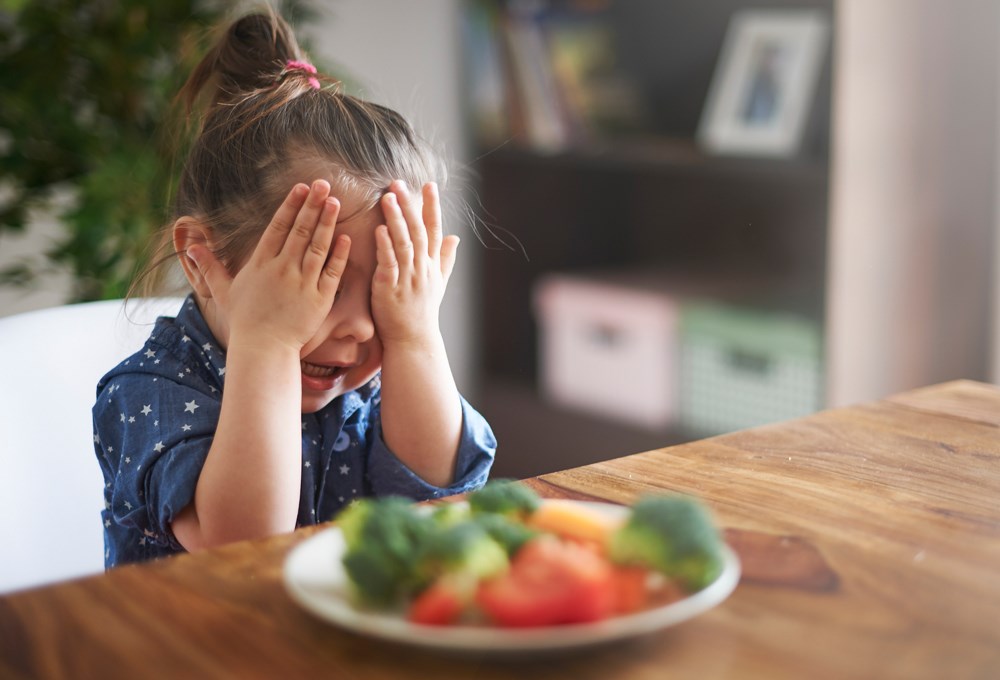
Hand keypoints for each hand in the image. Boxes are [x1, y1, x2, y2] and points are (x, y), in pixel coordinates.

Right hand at [187, 180, 350, 352]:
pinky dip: (339, 254)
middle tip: (324, 184)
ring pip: (317, 246)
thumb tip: (190, 247)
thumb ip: (210, 267)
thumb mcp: (224, 291)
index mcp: (261, 263)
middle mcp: (282, 269)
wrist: (263, 349)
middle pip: (300, 230)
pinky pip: (332, 271)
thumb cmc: (245, 321)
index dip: (291, 205)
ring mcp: (302, 283)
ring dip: (327, 222)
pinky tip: (346, 237)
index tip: (301, 187)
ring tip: (336, 202)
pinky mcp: (320, 298)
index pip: (278, 227)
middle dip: (312, 205)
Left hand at [371, 180, 458, 347]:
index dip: (432, 207)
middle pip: (418, 231)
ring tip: (387, 198)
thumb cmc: (422, 312)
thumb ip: (445, 259)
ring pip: (404, 243)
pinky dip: (385, 246)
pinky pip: (389, 264)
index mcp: (432, 265)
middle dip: (410, 205)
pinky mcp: (390, 289)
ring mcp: (407, 278)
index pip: (435, 230)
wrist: (413, 341)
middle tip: (398, 183)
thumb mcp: (438, 284)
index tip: (429, 185)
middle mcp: (422, 269)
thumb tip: (457, 237)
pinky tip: (379, 229)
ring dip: (396, 219)